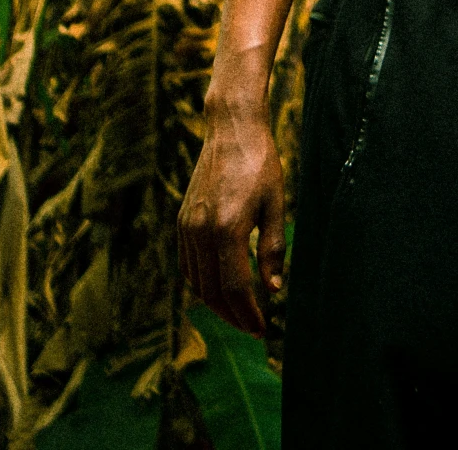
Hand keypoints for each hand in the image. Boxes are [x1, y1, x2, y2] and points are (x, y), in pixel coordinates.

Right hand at [179, 103, 285, 337]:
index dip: (249, 313)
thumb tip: (274, 289)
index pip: (235, 287)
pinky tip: (218, 287)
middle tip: (252, 327)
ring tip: (238, 313)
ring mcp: (187, 227)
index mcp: (227, 228)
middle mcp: (201, 231)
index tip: (263, 328)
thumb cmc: (260, 162)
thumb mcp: (276, 203)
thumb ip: (273, 248)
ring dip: (216, 304)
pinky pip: (187, 265)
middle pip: (213, 291)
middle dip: (233, 315)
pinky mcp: (182, 221)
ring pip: (196, 282)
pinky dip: (201, 283)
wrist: (231, 129)